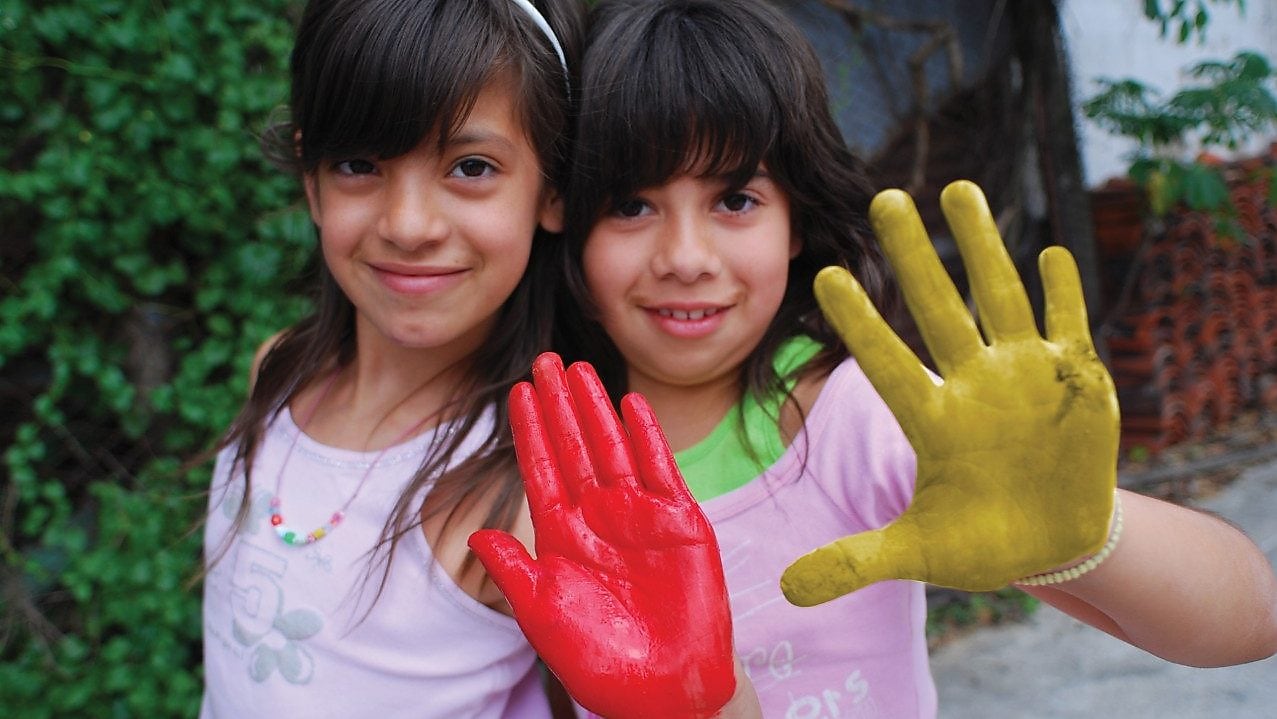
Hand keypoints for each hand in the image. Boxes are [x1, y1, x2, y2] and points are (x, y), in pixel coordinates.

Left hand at [469, 353, 735, 717]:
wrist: (662, 690)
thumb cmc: (598, 660)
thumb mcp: (542, 614)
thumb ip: (512, 568)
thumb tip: (475, 532)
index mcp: (562, 534)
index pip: (540, 469)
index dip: (529, 430)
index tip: (517, 391)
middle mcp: (599, 516)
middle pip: (574, 446)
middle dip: (559, 404)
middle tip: (545, 360)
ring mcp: (640, 516)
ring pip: (612, 447)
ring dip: (596, 409)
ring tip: (580, 369)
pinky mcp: (679, 523)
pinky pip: (660, 470)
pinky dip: (647, 437)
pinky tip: (630, 404)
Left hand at [781, 180, 1118, 604]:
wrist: (1056, 542)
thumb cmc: (982, 542)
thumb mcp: (919, 554)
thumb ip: (856, 561)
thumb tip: (787, 592)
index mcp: (933, 421)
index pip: (888, 362)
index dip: (860, 322)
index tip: (825, 275)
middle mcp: (974, 385)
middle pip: (940, 309)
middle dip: (914, 256)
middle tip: (882, 197)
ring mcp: (1026, 377)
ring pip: (1000, 297)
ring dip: (983, 246)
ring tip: (957, 190)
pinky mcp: (1078, 380)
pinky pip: (1069, 326)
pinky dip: (1064, 292)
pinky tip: (1052, 250)